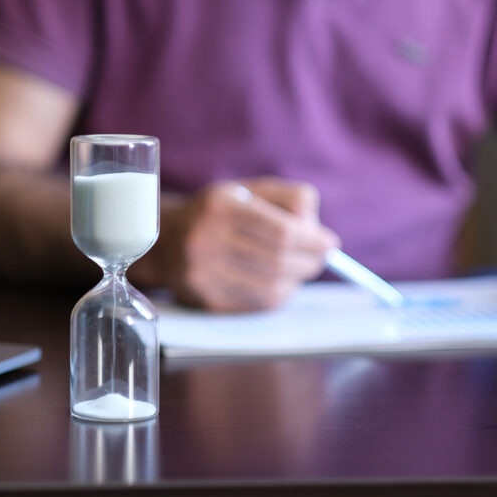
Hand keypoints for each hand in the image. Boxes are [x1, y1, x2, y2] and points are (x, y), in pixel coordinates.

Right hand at [162, 177, 339, 311]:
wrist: (166, 240)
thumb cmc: (218, 212)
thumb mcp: (249, 190)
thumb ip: (289, 199)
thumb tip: (319, 232)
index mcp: (220, 207)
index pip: (280, 232)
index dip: (312, 241)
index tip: (330, 243)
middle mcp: (205, 241)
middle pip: (278, 262)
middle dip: (309, 262)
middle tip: (320, 258)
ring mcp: (202, 275)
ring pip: (271, 288)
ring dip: (296, 281)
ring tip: (299, 269)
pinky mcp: (205, 301)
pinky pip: (257, 305)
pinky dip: (278, 295)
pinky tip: (278, 282)